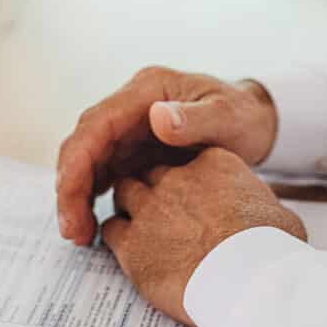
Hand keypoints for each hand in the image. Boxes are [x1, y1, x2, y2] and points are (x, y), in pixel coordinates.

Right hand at [55, 66, 278, 244]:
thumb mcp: (228, 115)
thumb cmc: (244, 115)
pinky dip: (92, 199)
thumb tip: (157, 117)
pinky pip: (102, 174)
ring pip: (87, 161)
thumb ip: (196, 117)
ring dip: (77, 197)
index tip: (70, 197)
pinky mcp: (132, 151)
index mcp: (145, 91)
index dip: (78, 161)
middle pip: (83, 144)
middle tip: (72, 230)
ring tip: (80, 235)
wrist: (255, 122)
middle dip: (70, 186)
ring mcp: (128, 129)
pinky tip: (94, 227)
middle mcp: (129, 107)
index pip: (96, 123)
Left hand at [100, 149, 305, 326]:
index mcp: (213, 165)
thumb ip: (258, 204)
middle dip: (153, 188)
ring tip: (143, 227)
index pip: (187, 160)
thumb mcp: (279, 215)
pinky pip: (111, 229)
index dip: (186, 179)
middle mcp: (176, 179)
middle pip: (150, 172)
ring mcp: (150, 209)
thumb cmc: (271, 251)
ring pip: (124, 192)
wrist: (250, 282)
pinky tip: (131, 250)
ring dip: (130, 206)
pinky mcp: (131, 243)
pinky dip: (117, 236)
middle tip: (161, 211)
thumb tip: (264, 213)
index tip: (191, 194)